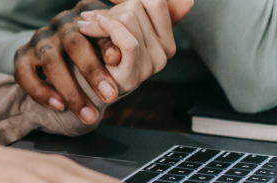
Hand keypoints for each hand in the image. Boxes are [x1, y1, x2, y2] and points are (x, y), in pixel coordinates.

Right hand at [13, 0, 116, 124]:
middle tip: (110, 97)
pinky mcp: (21, 56)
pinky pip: (24, 74)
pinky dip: (42, 92)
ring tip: (88, 115)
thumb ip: (113, 49)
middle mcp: (60, 24)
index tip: (119, 67)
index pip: (97, 28)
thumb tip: (116, 57)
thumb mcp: (106, 48)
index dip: (108, 48)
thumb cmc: (94, 55)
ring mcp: (40, 39)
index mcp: (85, 17)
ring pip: (51, 61)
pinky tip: (59, 107)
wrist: (61, 63)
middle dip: (92, 72)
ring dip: (71, 91)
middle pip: (74, 43)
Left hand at [76, 0, 192, 91]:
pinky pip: (127, 40)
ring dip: (102, 19)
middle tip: (95, 19)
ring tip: (89, 26)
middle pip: (137, 7)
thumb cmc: (105, 48)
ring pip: (129, 19)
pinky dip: (105, 28)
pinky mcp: (133, 75)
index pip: (157, 2)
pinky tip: (88, 28)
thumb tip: (188, 1)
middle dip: (112, 10)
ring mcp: (151, 65)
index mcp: (167, 39)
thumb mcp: (126, 25)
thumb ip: (148, 9)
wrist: (88, 81)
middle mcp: (165, 52)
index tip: (112, 0)